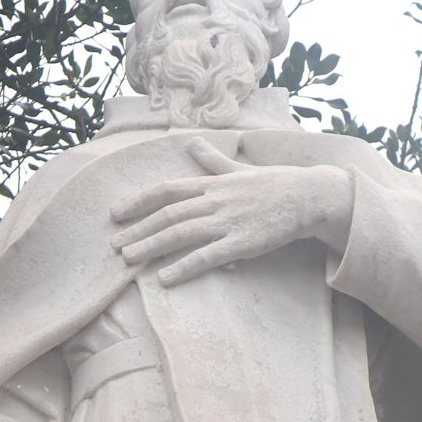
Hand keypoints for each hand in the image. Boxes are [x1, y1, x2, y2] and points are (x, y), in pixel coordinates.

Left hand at [110, 137, 353, 286]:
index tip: (116, 213)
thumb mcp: (239, 169)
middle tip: (114, 245)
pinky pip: (207, 257)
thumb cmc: (274, 184)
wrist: (308, 196)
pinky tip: (165, 278)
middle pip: (167, 214)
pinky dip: (184, 267)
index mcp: (211, 184)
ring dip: (151, 246)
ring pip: (181, 233)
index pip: (166, 190)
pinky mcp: (242, 243)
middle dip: (137, 229)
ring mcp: (227, 222)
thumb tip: (193, 143)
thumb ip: (212, 162)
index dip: (138, 201)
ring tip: (129, 259)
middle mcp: (214, 201)